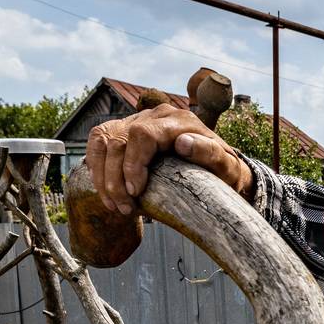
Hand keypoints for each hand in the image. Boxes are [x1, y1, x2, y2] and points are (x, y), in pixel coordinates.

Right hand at [84, 105, 252, 214]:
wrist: (217, 167)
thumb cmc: (223, 170)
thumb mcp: (226, 166)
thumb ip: (209, 153)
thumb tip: (183, 143)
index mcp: (179, 120)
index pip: (142, 135)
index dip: (133, 164)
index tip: (135, 192)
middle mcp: (155, 116)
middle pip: (119, 139)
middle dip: (115, 177)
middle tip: (124, 208)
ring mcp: (137, 120)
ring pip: (104, 140)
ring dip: (102, 175)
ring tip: (113, 205)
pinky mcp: (124, 130)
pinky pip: (99, 143)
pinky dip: (96, 167)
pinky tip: (105, 191)